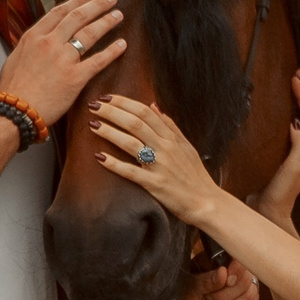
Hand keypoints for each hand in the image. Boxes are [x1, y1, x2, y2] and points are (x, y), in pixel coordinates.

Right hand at [0, 0, 124, 122]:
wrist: (14, 111)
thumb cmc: (12, 89)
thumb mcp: (15, 59)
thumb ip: (31, 47)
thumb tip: (38, 41)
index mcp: (33, 37)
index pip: (59, 12)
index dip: (77, 1)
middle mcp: (49, 43)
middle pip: (78, 17)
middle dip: (97, 5)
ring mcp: (64, 59)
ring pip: (90, 34)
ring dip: (106, 22)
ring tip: (118, 15)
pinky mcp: (76, 77)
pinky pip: (98, 60)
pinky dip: (112, 51)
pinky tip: (122, 44)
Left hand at [90, 95, 222, 224]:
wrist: (207, 202)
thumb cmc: (195, 175)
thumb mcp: (186, 146)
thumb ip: (170, 126)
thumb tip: (153, 106)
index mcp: (172, 138)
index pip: (145, 112)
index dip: (124, 103)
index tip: (107, 97)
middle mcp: (166, 148)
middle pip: (135, 123)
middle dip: (112, 112)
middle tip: (93, 105)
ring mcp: (160, 166)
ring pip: (131, 143)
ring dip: (109, 132)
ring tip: (92, 124)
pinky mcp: (155, 184)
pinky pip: (131, 172)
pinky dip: (114, 164)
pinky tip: (99, 157)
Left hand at [179, 260, 260, 299]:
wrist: (188, 299)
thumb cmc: (189, 286)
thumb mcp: (194, 283)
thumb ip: (208, 279)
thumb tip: (223, 272)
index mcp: (230, 260)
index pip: (245, 264)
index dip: (236, 274)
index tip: (225, 281)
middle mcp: (244, 273)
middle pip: (247, 287)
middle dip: (224, 296)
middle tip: (208, 296)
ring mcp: (248, 290)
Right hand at [253, 69, 299, 228]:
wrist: (270, 212)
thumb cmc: (281, 193)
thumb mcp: (292, 170)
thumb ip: (299, 148)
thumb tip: (298, 125)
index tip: (294, 79)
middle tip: (297, 74)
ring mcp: (298, 152)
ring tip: (294, 85)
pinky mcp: (287, 156)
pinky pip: (293, 128)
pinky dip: (291, 113)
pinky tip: (283, 111)